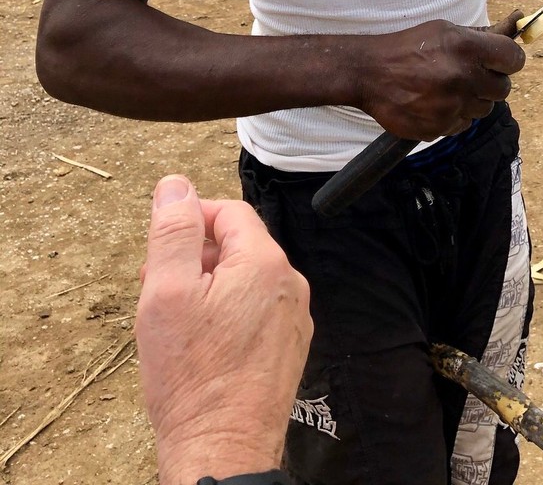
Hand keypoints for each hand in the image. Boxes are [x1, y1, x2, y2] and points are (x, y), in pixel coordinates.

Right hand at [136, 175, 311, 484]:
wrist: (222, 450)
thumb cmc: (192, 377)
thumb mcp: (167, 292)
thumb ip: (174, 232)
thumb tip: (176, 186)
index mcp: (265, 262)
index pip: (230, 212)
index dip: (191, 220)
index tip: (161, 245)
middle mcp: (290, 285)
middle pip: (239, 246)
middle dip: (195, 257)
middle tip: (157, 286)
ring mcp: (293, 319)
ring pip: (246, 281)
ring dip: (209, 286)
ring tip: (174, 318)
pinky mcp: (288, 349)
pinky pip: (256, 312)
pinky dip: (227, 314)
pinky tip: (200, 343)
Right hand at [358, 20, 525, 139]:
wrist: (370, 73)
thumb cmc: (410, 46)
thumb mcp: (445, 30)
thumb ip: (483, 34)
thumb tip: (518, 21)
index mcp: (466, 47)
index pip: (513, 59)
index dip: (509, 60)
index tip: (500, 62)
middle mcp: (462, 78)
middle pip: (503, 89)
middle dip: (490, 82)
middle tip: (470, 75)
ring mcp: (451, 106)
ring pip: (484, 109)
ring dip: (473, 100)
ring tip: (449, 88)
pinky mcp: (439, 127)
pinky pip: (463, 125)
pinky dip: (455, 116)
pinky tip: (437, 102)